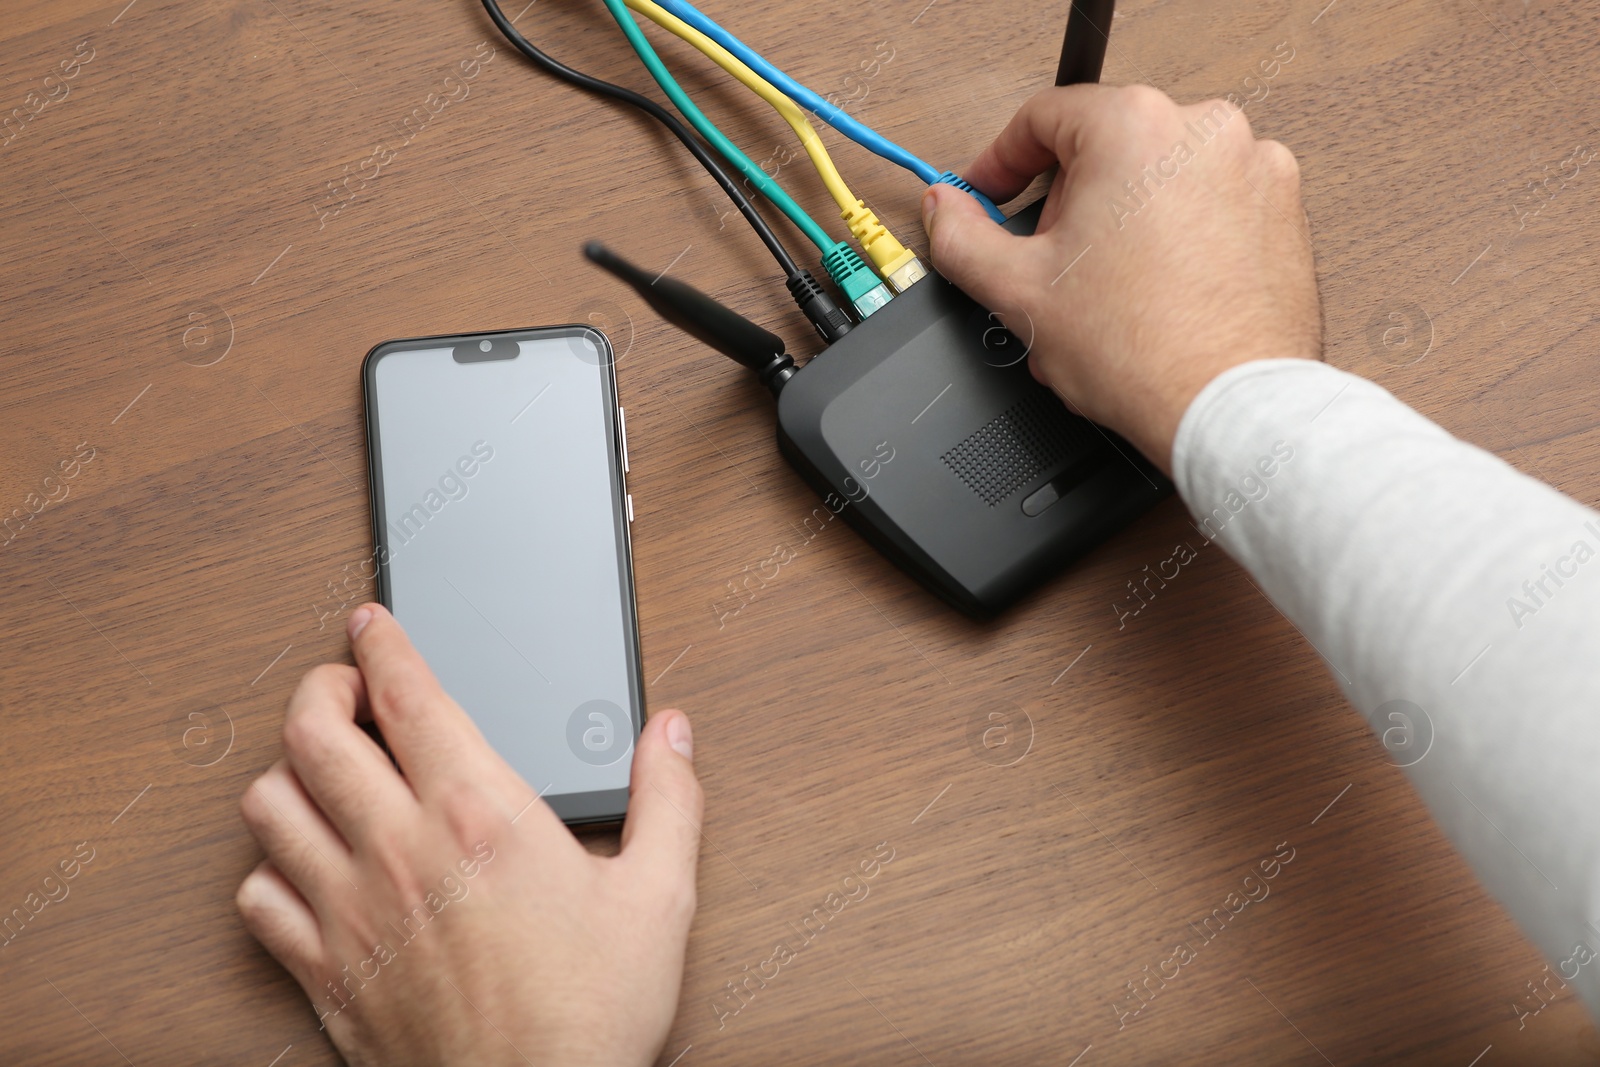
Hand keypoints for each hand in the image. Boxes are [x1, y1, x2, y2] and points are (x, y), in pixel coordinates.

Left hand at [236, 604, 700, 1065]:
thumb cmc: (589, 1015)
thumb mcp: (660, 897)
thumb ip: (669, 801)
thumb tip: (669, 735)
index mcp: (480, 816)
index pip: (406, 694)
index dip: (380, 642)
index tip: (371, 621)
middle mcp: (400, 851)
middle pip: (312, 732)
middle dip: (319, 686)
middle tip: (344, 686)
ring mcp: (349, 913)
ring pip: (268, 805)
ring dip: (289, 770)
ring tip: (324, 769)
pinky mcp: (323, 973)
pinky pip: (257, 896)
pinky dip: (271, 866)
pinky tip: (308, 866)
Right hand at [922, 85, 1322, 472]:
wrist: (1226, 406)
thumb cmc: (1141, 350)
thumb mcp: (1016, 289)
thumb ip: (961, 236)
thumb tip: (946, 210)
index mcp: (1134, 126)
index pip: (1042, 118)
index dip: (998, 163)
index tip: (987, 195)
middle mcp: (1203, 130)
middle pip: (1103, 146)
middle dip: (1065, 203)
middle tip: (1050, 264)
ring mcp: (1251, 167)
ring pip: (1155, 176)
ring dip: (1118, 221)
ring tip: (1105, 290)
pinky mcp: (1282, 208)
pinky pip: (1206, 203)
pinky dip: (1173, 236)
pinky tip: (1153, 291)